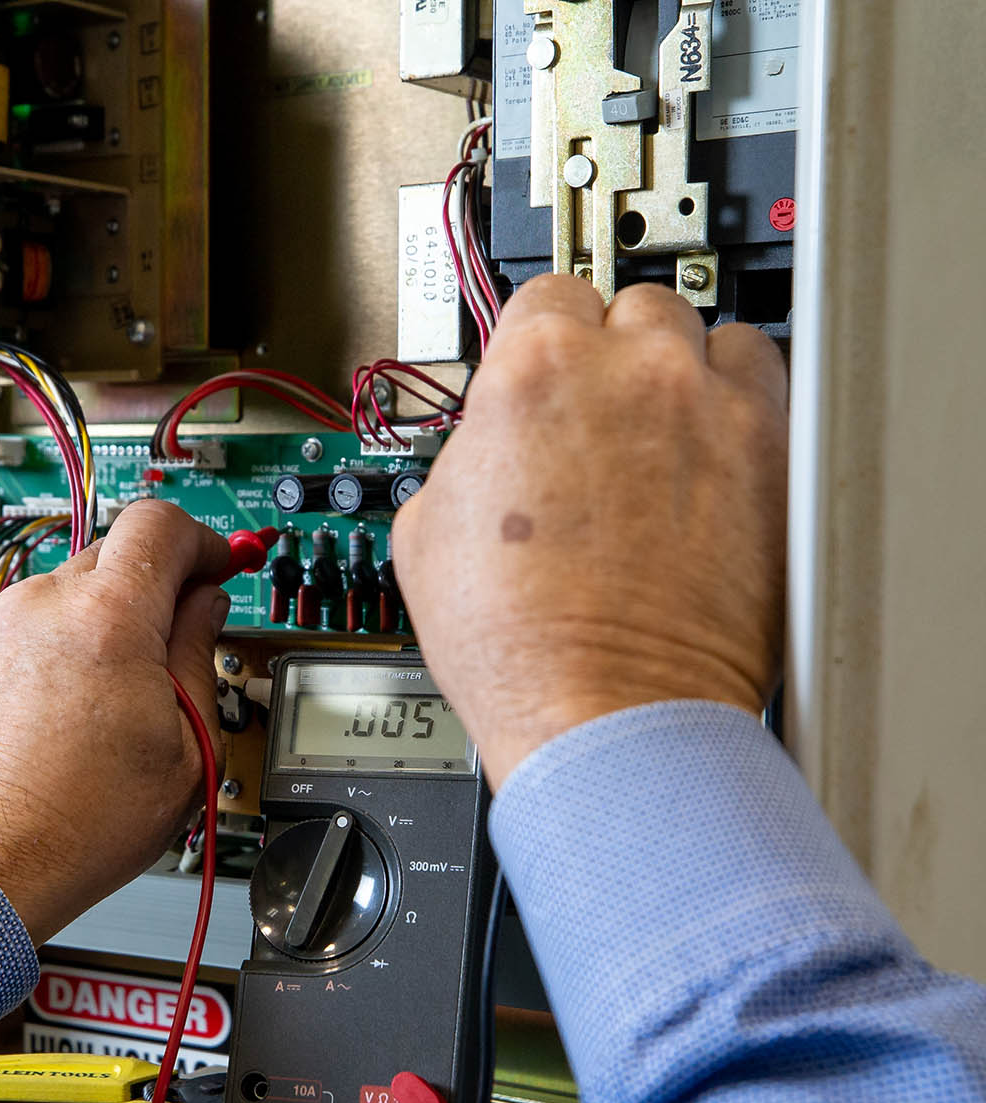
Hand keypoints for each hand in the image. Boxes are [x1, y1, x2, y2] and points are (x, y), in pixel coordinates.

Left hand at [0, 501, 231, 941]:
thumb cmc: (81, 824)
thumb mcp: (187, 746)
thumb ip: (199, 655)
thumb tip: (205, 608)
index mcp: (108, 617)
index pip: (161, 523)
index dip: (201, 541)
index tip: (213, 566)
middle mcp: (40, 606)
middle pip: (110, 558)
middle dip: (147, 594)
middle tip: (168, 652)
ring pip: (58, 600)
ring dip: (90, 631)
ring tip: (104, 707)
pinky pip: (15, 636)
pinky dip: (42, 659)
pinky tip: (55, 719)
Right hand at [392, 278, 789, 785]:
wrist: (603, 711)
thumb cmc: (516, 643)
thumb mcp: (425, 529)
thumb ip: (466, 452)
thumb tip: (489, 445)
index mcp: (533, 371)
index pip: (543, 297)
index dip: (534, 341)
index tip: (539, 371)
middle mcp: (630, 372)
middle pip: (629, 308)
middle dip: (608, 354)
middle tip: (593, 414)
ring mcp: (712, 409)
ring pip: (707, 336)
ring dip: (680, 369)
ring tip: (659, 429)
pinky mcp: (773, 458)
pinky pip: (767, 388)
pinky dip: (739, 408)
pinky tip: (709, 455)